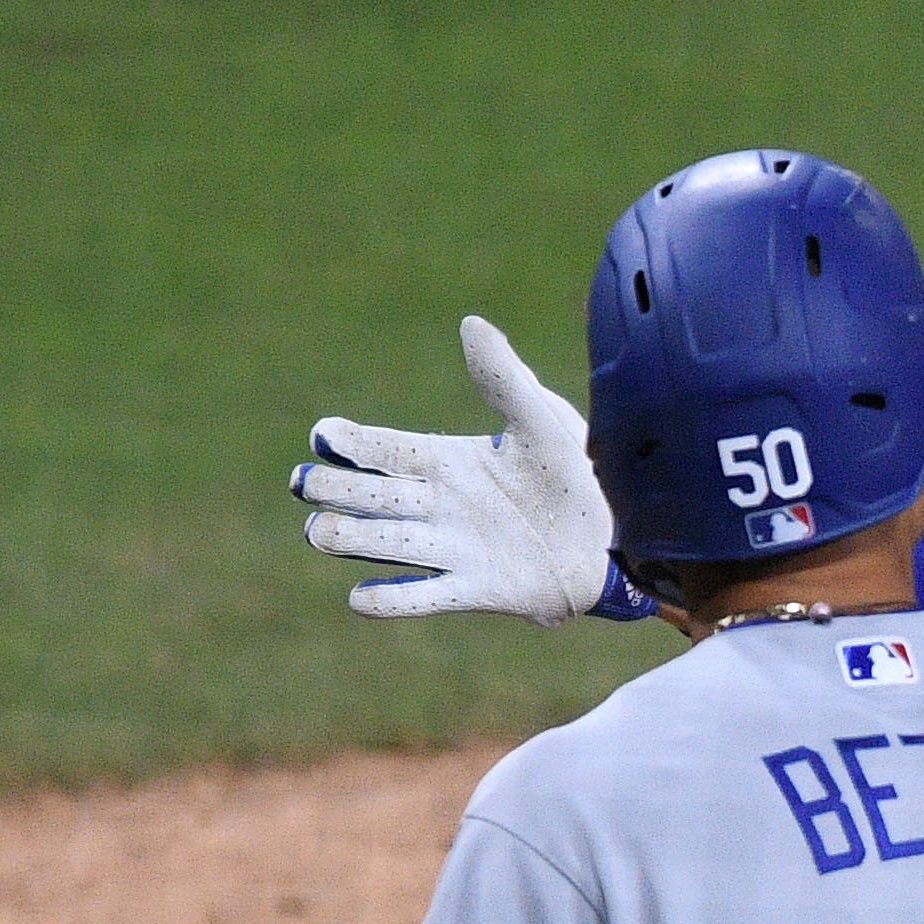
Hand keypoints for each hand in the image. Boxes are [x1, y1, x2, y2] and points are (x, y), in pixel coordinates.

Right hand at [292, 316, 633, 625]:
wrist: (619, 537)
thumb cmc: (579, 473)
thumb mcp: (544, 420)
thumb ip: (503, 378)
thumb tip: (470, 323)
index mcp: (451, 461)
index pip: (388, 450)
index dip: (352, 443)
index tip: (322, 435)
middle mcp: (443, 505)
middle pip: (373, 497)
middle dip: (335, 490)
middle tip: (304, 484)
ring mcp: (455, 549)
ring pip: (387, 544)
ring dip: (350, 540)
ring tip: (318, 532)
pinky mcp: (476, 590)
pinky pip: (423, 598)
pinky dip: (390, 600)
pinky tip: (361, 596)